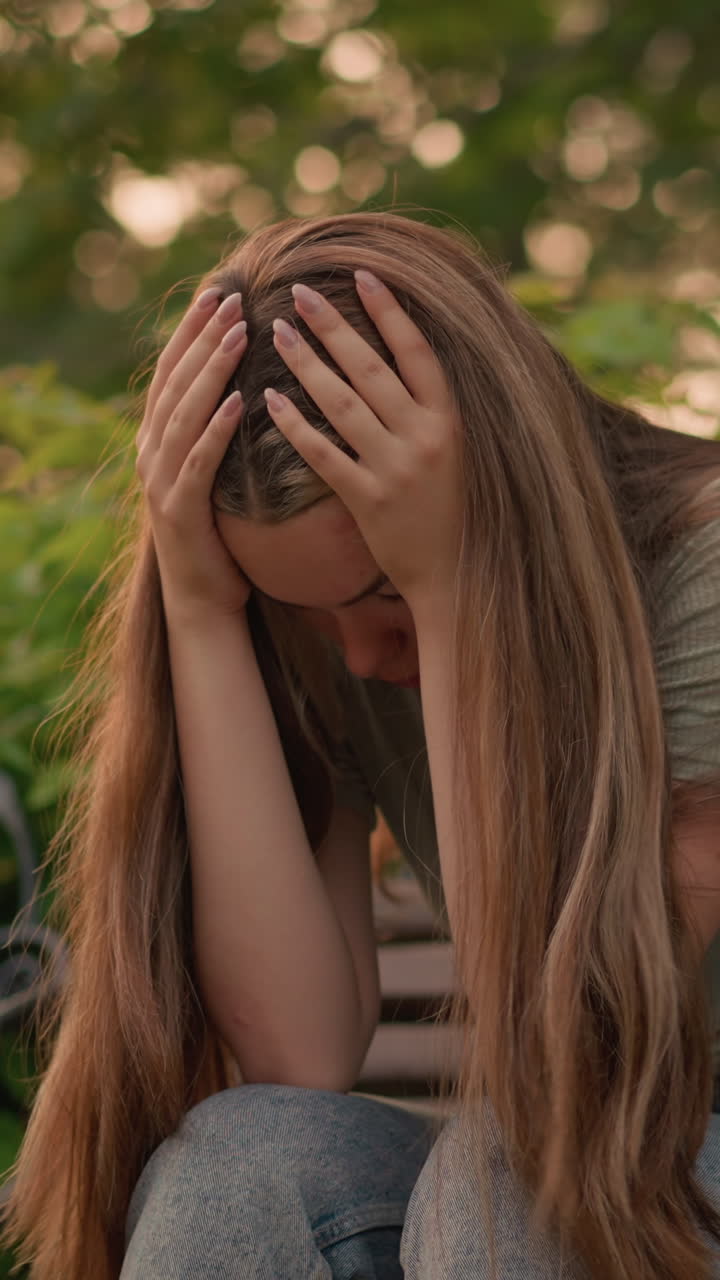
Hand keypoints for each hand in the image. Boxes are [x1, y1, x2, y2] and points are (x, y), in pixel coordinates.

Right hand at [135, 288, 251, 622]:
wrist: (200, 597)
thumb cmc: (218, 533)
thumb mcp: (213, 473)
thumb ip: (215, 431)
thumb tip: (245, 383)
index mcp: (157, 439)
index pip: (172, 372)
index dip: (191, 331)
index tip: (217, 292)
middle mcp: (151, 453)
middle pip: (175, 382)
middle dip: (202, 337)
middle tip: (232, 299)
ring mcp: (161, 482)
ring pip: (185, 414)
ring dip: (212, 372)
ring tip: (239, 335)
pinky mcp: (180, 510)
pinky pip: (199, 462)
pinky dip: (217, 430)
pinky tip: (240, 402)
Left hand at [263, 270, 463, 615]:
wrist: (457, 576)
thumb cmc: (454, 510)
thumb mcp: (457, 452)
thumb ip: (431, 410)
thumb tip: (404, 359)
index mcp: (451, 420)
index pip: (417, 352)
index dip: (389, 311)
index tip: (361, 275)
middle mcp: (425, 437)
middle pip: (371, 369)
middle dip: (333, 326)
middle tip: (299, 292)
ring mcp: (396, 469)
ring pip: (343, 405)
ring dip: (307, 365)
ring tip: (278, 333)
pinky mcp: (369, 500)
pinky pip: (324, 455)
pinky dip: (296, 425)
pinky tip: (270, 399)